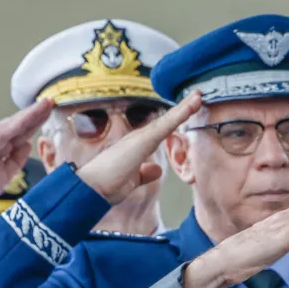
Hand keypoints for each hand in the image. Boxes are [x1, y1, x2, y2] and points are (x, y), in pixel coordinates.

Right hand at [77, 91, 202, 203]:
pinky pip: (166, 125)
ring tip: (198, 96)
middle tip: (197, 97)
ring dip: (184, 108)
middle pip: (165, 122)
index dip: (174, 122)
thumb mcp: (131, 181)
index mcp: (137, 147)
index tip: (188, 111)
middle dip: (182, 110)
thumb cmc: (105, 187)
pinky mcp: (143, 141)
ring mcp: (140, 138)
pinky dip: (180, 114)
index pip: (160, 132)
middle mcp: (138, 138)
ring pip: (167, 120)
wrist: (89, 191)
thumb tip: (156, 169)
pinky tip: (193, 104)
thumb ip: (143, 174)